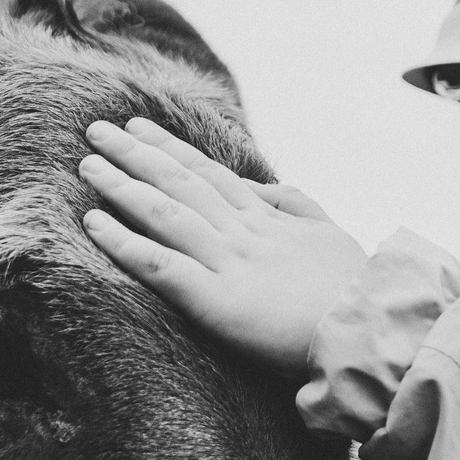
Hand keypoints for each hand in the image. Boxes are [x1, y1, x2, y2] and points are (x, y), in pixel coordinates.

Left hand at [80, 117, 367, 372]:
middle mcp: (242, 232)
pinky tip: (92, 224)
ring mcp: (227, 262)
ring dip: (122, 186)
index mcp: (267, 220)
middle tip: (97, 131)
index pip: (209, 174)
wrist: (372, 330)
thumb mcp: (331, 235)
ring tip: (88, 165)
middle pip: (179, 182)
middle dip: (136, 154)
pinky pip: (160, 265)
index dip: (171, 150)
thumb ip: (295, 206)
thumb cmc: (356, 291)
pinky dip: (124, 242)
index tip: (139, 129)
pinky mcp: (215, 300)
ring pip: (164, 213)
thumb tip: (263, 188)